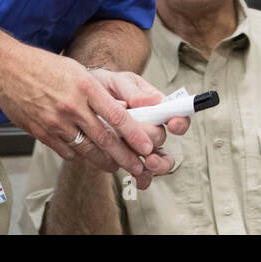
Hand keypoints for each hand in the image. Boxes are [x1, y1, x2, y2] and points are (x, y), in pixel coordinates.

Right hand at [0, 45, 164, 188]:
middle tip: (138, 167)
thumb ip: (99, 92)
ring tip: (116, 166)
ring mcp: (55, 122)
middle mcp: (72, 106)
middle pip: (104, 139)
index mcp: (86, 86)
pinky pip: (67, 152)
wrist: (7, 70)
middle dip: (125, 157)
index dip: (134, 135)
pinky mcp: (42, 133)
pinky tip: (88, 157)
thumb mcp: (78, 71)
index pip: (117, 116)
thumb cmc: (44, 67)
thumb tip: (122, 111)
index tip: (147, 146)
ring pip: (86, 150)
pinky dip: (81, 157)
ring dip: (104, 161)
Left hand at [86, 67, 190, 183]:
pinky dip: (141, 179)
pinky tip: (135, 178)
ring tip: (146, 163)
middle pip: (161, 139)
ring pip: (158, 162)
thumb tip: (153, 100)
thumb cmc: (104, 87)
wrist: (80, 100)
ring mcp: (140, 146)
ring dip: (156, 165)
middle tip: (145, 142)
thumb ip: (133, 91)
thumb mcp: (117, 82)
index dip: (180, 121)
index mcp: (155, 106)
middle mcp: (151, 127)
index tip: (173, 124)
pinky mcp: (127, 160)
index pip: (178, 115)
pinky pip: (142, 175)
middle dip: (154, 140)